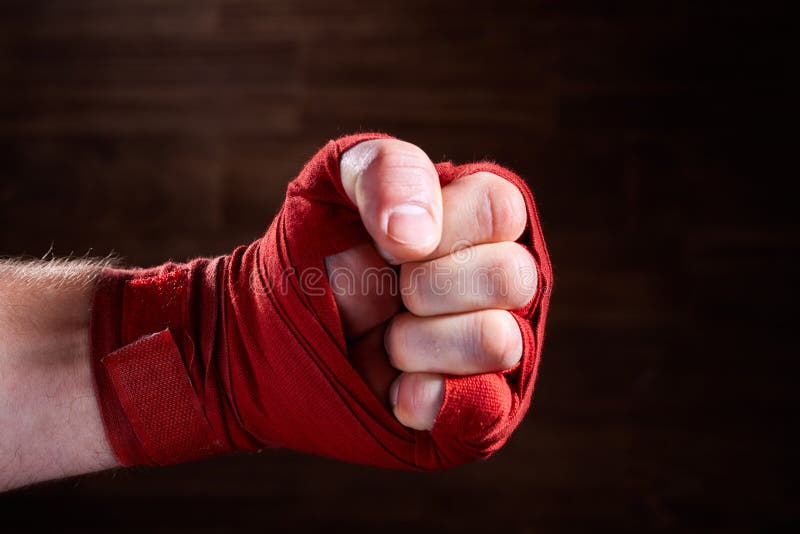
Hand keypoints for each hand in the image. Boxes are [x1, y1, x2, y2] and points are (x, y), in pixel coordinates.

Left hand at [325, 139, 537, 430]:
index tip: (390, 242)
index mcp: (479, 222)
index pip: (501, 209)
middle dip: (425, 286)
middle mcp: (497, 286)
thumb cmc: (315, 250)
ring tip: (386, 340)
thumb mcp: (337, 183)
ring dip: (417, 342)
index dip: (442, 226)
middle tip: (389, 293)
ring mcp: (491, 351)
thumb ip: (387, 171)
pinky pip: (482, 406)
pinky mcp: (474, 410)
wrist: (269, 330)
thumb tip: (416, 236)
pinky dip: (423, 398)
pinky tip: (392, 388)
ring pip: (500, 341)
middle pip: (512, 276)